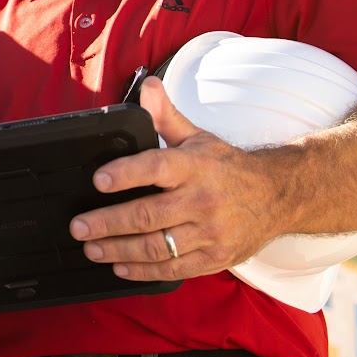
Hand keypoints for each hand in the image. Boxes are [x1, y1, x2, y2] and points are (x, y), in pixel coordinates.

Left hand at [68, 76, 289, 281]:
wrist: (277, 196)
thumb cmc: (228, 167)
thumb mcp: (198, 137)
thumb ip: (166, 116)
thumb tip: (148, 86)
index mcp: (195, 166)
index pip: (155, 167)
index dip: (125, 174)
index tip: (98, 181)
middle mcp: (202, 200)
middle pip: (148, 214)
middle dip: (108, 222)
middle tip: (79, 226)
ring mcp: (210, 233)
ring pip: (157, 246)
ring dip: (118, 250)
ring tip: (91, 248)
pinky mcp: (215, 258)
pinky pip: (173, 269)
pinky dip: (143, 271)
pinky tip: (120, 266)